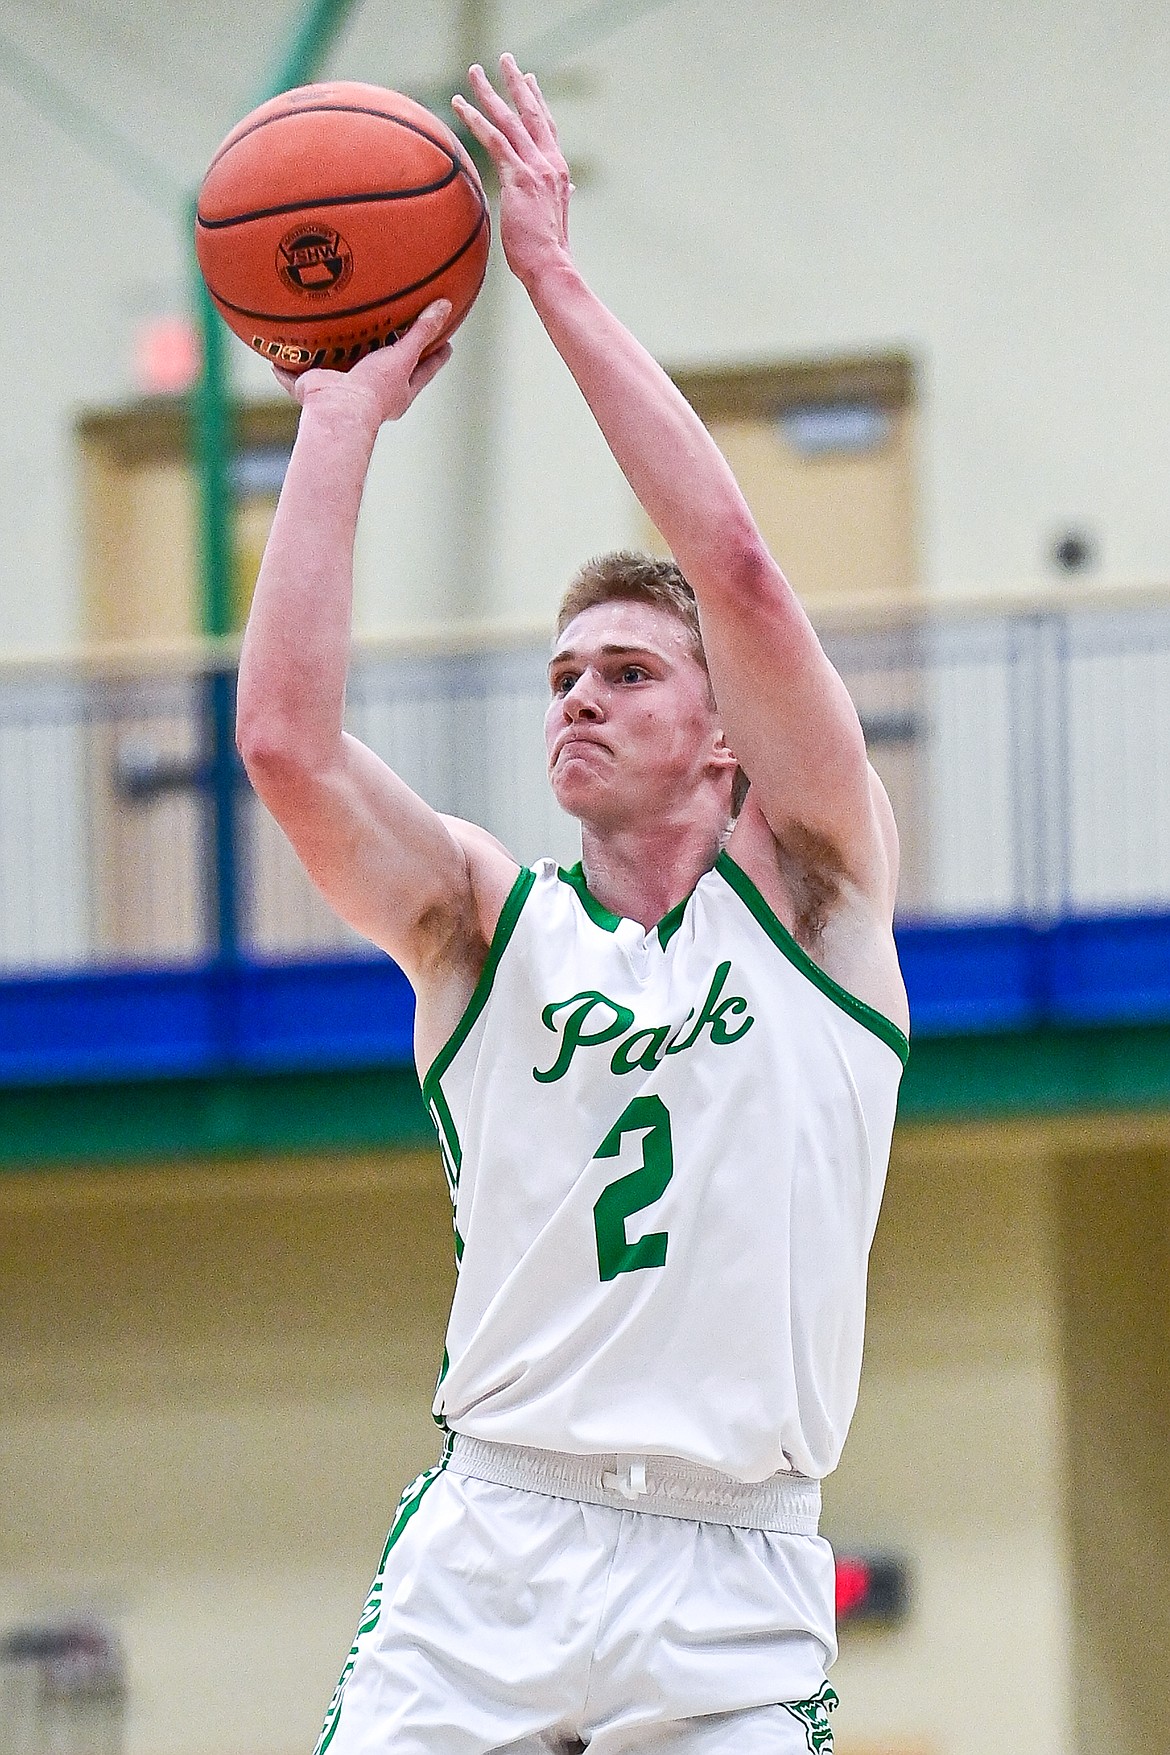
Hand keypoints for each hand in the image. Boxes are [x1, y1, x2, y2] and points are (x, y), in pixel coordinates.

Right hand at [272, 299, 453, 428]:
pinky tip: (275, 357)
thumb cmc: (374, 389)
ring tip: (330, 339)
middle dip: (387, 356)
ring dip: (334, 360)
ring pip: (339, 372)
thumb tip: (446, 307)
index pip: (423, 369)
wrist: (339, 410)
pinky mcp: (313, 392)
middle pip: (384, 371)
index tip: (447, 344)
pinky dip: (286, 370)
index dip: (435, 357)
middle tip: (393, 334)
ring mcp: (341, 394)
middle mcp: (371, 394)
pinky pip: (296, 378)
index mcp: (397, 391)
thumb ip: (422, 332)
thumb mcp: (403, 357)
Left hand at [452, 54, 572, 289]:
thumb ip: (560, 196)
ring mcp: (535, 168)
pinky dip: (475, 121)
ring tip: (474, 73)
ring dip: (490, 93)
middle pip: (532, 113)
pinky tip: (459, 106)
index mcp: (558, 172)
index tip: (529, 81)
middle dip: (517, 83)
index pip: (547, 129)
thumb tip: (568, 188)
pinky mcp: (518, 178)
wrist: (552, 267)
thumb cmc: (549, 253)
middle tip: (505, 59)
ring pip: (509, 120)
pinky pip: (494, 140)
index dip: (537, 102)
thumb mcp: (556, 218)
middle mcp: (549, 163)